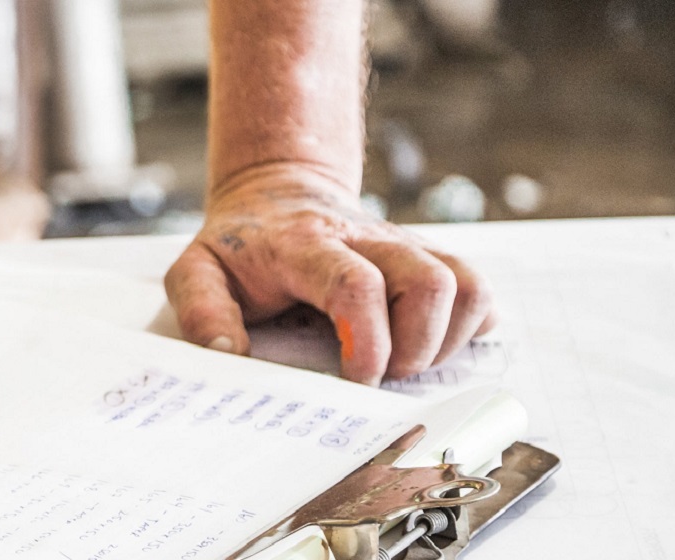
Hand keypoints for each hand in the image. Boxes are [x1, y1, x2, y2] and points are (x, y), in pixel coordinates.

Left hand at [163, 165, 496, 384]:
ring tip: (407, 362)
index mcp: (306, 246)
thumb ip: (201, 311)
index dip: (369, 340)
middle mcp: (367, 240)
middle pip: (429, 281)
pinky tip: (429, 344)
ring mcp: (405, 246)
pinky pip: (477, 289)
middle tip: (382, 376)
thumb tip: (227, 354)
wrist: (277, 192)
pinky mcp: (429, 257)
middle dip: (417, 347)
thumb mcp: (196, 270)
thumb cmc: (240, 245)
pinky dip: (468, 326)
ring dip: (448, 339)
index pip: (356, 284)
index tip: (358, 378)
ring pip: (467, 283)